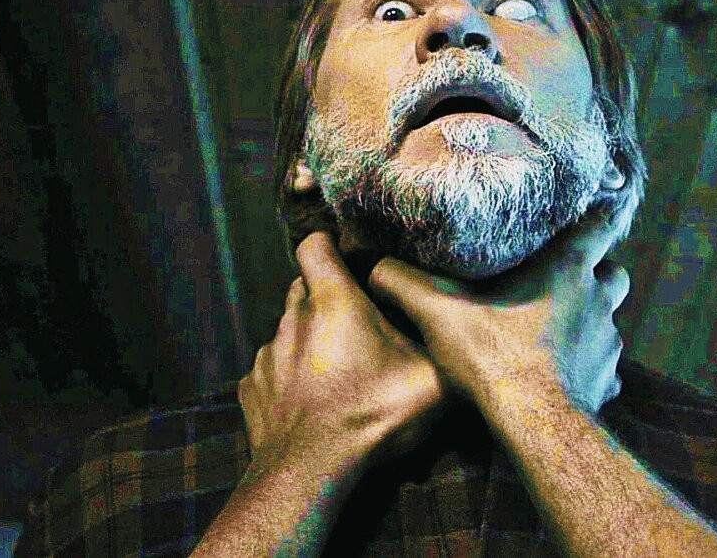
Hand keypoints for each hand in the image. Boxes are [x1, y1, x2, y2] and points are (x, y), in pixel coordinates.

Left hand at [238, 232, 443, 470]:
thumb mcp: (431, 382)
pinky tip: (311, 402)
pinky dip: (289, 379)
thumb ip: (444, 349)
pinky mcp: (252, 387)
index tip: (347, 260)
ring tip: (336, 373)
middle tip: (357, 325)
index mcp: (334, 302)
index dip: (329, 246)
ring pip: (288, 331)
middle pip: (303, 287)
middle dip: (326, 298)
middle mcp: (293, 318)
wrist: (312, 471)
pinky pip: (272, 370)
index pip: (315, 245)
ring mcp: (268, 354)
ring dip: (309, 342)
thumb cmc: (372, 416)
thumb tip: (464, 336)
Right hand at [367, 209, 629, 414]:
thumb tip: (373, 263)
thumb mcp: (440, 312)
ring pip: (608, 321)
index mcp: (567, 269)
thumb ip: (405, 282)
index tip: (578, 220)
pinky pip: (603, 366)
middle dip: (594, 274)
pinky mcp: (607, 381)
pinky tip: (558, 376)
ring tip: (552, 332)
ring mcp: (608, 343)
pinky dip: (585, 367)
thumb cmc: (494, 358)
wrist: (535, 425)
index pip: (600, 226)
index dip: (593, 219)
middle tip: (558, 284)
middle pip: (612, 273)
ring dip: (587, 322)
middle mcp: (597, 300)